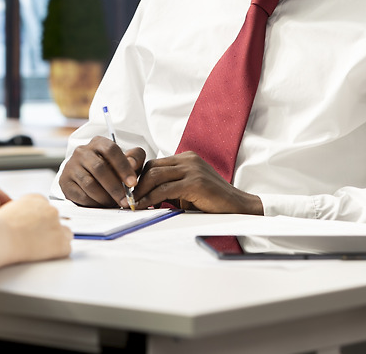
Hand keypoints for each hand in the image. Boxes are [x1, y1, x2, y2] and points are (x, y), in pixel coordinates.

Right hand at [0, 194, 72, 270]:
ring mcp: (57, 225)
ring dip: (57, 240)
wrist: (0, 237)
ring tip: (42, 248)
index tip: (35, 228)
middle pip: (57, 219)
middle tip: (37, 239)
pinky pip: (66, 248)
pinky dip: (58, 253)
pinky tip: (45, 255)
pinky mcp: (61, 242)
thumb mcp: (7, 209)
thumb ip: (21, 211)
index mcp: (36, 199)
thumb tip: (24, 221)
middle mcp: (49, 209)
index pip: (46, 208)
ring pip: (65, 233)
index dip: (41, 220)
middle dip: (49, 229)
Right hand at [58, 135, 143, 207]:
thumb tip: (132, 163)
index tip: (133, 183)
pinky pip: (80, 195)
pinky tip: (101, 204)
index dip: (123, 166)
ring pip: (89, 183)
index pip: (111, 150)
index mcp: (98, 143)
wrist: (86, 176)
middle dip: (115, 187)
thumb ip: (134, 159)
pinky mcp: (64, 181)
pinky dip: (94, 202)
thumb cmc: (110, 168)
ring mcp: (71, 166)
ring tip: (113, 203)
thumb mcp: (125, 161)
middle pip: (99, 168)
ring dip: (104, 197)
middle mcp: (82, 151)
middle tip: (125, 200)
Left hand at [132, 152, 263, 214]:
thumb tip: (142, 197)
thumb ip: (168, 188)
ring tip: (133, 204)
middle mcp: (188, 160)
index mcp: (186, 159)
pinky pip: (165, 189)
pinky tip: (145, 207)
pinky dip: (151, 198)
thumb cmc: (211, 201)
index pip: (154, 164)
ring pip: (155, 176)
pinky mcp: (195, 182)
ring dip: (140, 191)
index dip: (139, 178)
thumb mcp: (186, 190)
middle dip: (136, 184)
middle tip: (127, 199)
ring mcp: (192, 169)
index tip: (129, 192)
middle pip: (152, 167)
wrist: (238, 207)